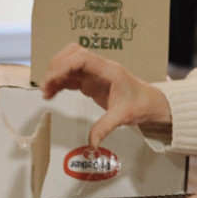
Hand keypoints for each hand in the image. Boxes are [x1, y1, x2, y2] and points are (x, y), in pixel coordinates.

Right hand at [40, 43, 171, 148]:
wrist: (150, 102)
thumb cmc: (140, 104)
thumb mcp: (123, 117)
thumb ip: (105, 128)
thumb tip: (92, 144)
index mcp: (110, 71)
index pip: (82, 57)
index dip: (64, 64)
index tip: (53, 79)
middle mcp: (100, 68)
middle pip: (72, 54)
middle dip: (56, 67)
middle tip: (46, 87)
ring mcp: (94, 73)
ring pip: (69, 63)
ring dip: (55, 74)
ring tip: (46, 92)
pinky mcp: (90, 80)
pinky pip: (70, 75)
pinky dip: (59, 82)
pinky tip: (51, 93)